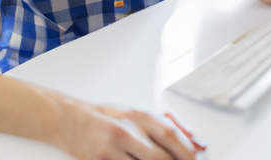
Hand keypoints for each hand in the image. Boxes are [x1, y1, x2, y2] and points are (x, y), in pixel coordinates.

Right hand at [55, 97, 199, 159]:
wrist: (70, 120)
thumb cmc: (108, 119)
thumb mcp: (138, 115)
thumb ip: (171, 126)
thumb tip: (201, 144)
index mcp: (139, 115)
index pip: (170, 135)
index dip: (187, 151)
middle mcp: (126, 129)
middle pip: (160, 157)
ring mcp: (111, 148)